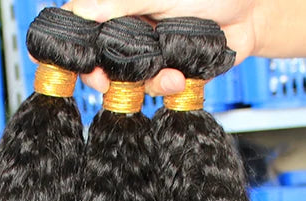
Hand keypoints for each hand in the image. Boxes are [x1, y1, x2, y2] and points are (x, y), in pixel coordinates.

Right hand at [63, 0, 263, 94]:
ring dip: (145, 81)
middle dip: (101, 72)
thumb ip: (121, 3)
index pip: (82, 19)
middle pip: (98, 55)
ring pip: (127, 76)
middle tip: (102, 81)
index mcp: (121, 1)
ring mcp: (148, 49)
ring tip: (168, 74)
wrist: (252, 14)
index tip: (53, 59)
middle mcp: (131, 24)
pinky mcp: (168, 69)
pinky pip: (155, 87)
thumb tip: (80, 10)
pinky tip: (180, 77)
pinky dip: (166, 86)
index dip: (68, 41)